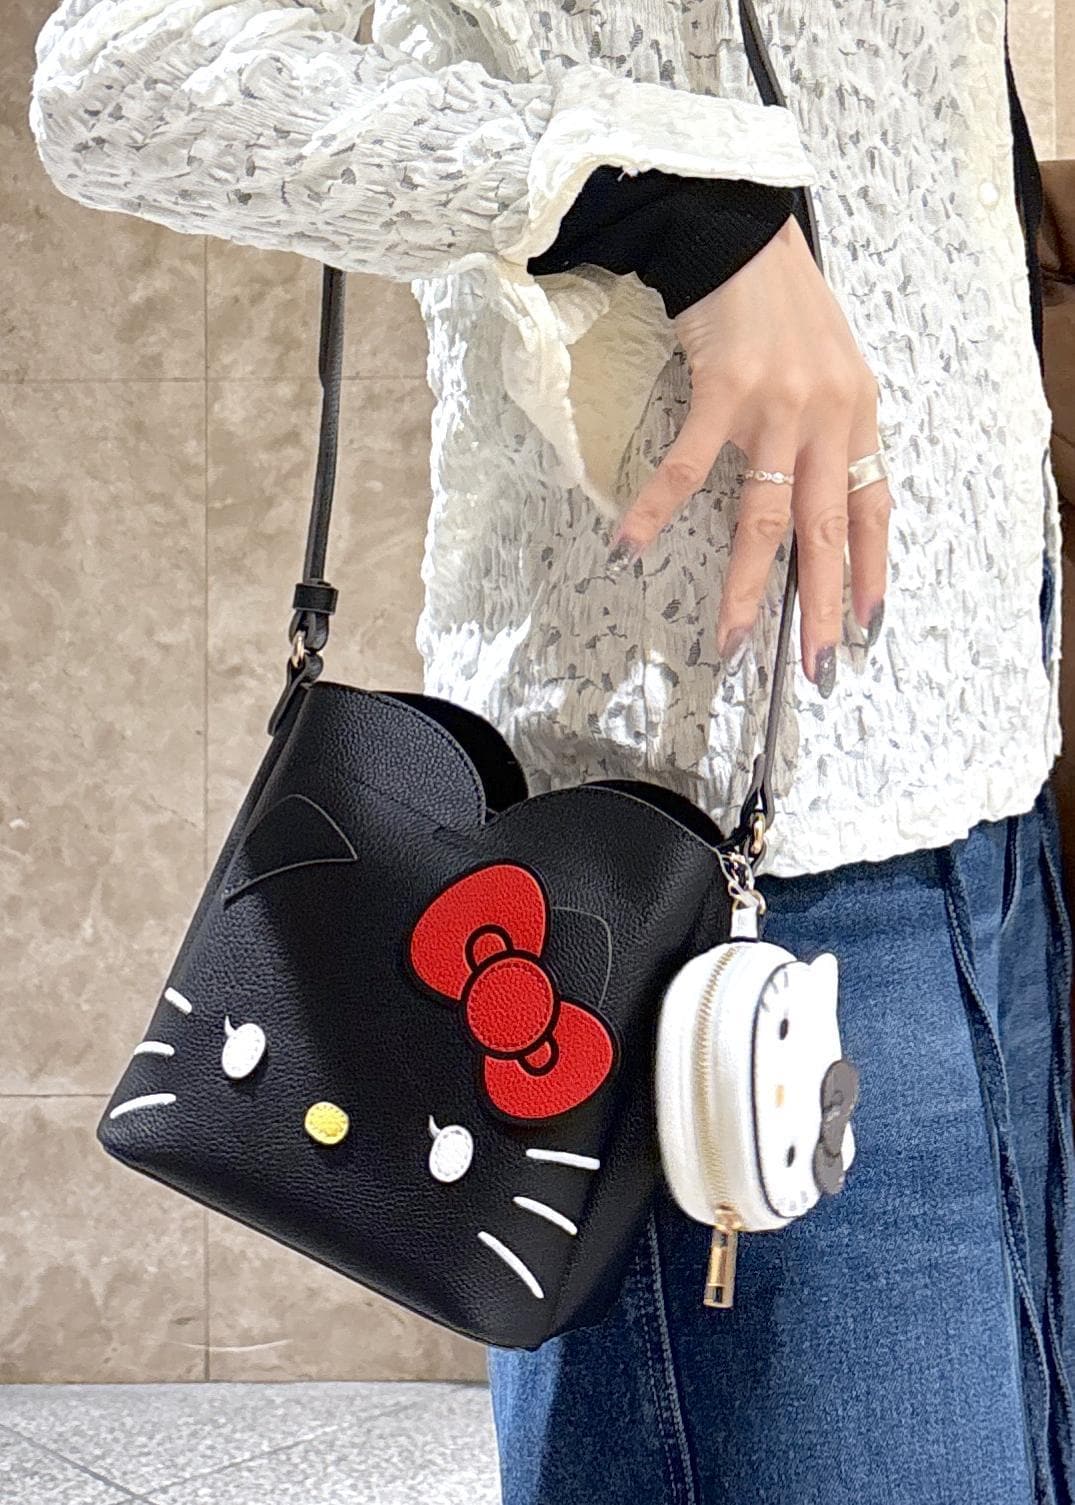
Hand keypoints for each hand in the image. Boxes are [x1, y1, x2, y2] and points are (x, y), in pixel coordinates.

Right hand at [606, 214, 891, 696]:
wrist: (739, 228)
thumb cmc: (778, 299)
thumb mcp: (828, 364)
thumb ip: (827, 426)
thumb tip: (814, 488)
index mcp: (855, 413)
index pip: (872, 507)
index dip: (870, 571)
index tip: (865, 626)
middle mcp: (827, 415)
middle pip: (825, 529)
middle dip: (820, 604)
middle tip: (815, 665)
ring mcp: (778, 404)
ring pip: (763, 516)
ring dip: (744, 585)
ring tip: (730, 641)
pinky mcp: (726, 388)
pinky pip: (689, 466)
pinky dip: (658, 510)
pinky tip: (632, 546)